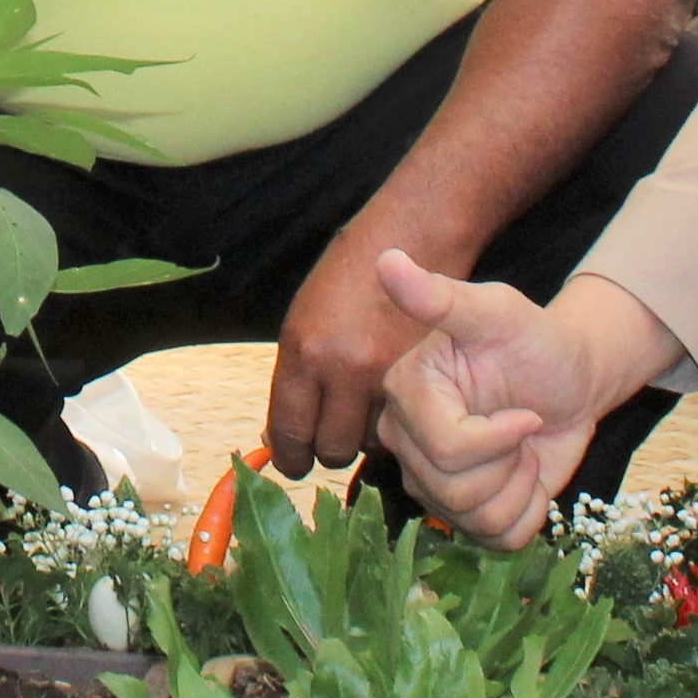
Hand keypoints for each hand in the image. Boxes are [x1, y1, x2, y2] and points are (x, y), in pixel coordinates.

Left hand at [269, 208, 464, 471]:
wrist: (414, 236)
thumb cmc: (350, 275)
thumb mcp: (304, 320)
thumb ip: (292, 380)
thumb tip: (275, 438)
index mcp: (302, 350)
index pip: (287, 432)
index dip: (290, 457)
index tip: (294, 461)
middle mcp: (340, 368)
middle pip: (331, 448)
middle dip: (330, 448)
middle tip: (335, 433)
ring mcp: (385, 374)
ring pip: (369, 442)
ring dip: (365, 434)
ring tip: (369, 406)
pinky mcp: (423, 376)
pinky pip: (403, 425)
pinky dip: (396, 422)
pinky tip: (396, 401)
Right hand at [369, 253, 670, 546]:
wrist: (571, 380)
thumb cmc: (536, 342)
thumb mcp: (498, 313)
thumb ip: (441, 296)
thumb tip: (385, 259)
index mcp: (405, 392)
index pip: (446, 447)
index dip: (499, 437)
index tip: (526, 409)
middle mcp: (405, 440)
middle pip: (453, 489)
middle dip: (509, 461)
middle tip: (522, 424)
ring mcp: (428, 480)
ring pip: (473, 518)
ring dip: (520, 486)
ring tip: (521, 447)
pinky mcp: (460, 512)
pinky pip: (494, 540)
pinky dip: (527, 513)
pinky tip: (525, 477)